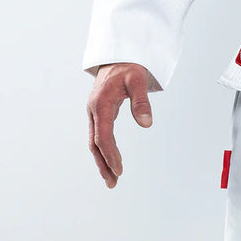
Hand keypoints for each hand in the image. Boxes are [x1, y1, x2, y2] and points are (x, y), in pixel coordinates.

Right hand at [87, 62, 153, 186]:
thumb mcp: (138, 80)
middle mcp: (93, 110)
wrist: (118, 56)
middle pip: (95, 143)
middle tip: (113, 183)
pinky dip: (103, 151)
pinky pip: (98, 136)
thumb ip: (142, 102)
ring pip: (95, 141)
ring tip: (112, 180)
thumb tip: (147, 124)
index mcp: (101, 104)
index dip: (111, 154)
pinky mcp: (99, 113)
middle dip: (104, 164)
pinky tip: (110, 162)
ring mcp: (94, 112)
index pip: (103, 136)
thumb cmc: (129, 67)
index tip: (120, 170)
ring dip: (102, 161)